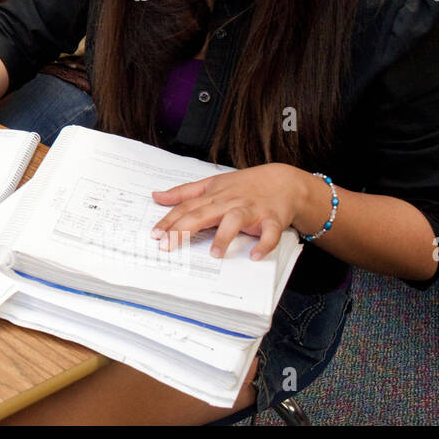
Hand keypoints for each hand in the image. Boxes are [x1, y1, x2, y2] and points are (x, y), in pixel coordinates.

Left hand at [150, 164, 314, 260]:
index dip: (169, 221)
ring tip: (214, 253)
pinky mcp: (272, 219)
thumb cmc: (245, 185)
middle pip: (202, 214)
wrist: (284, 182)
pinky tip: (254, 256)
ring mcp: (250, 210)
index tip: (155, 235)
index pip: (186, 208)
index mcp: (213, 196)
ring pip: (235, 221)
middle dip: (184, 229)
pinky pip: (269, 233)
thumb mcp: (212, 184)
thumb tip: (156, 196)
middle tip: (168, 245)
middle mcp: (229, 202)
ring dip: (224, 236)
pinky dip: (263, 244)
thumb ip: (184, 192)